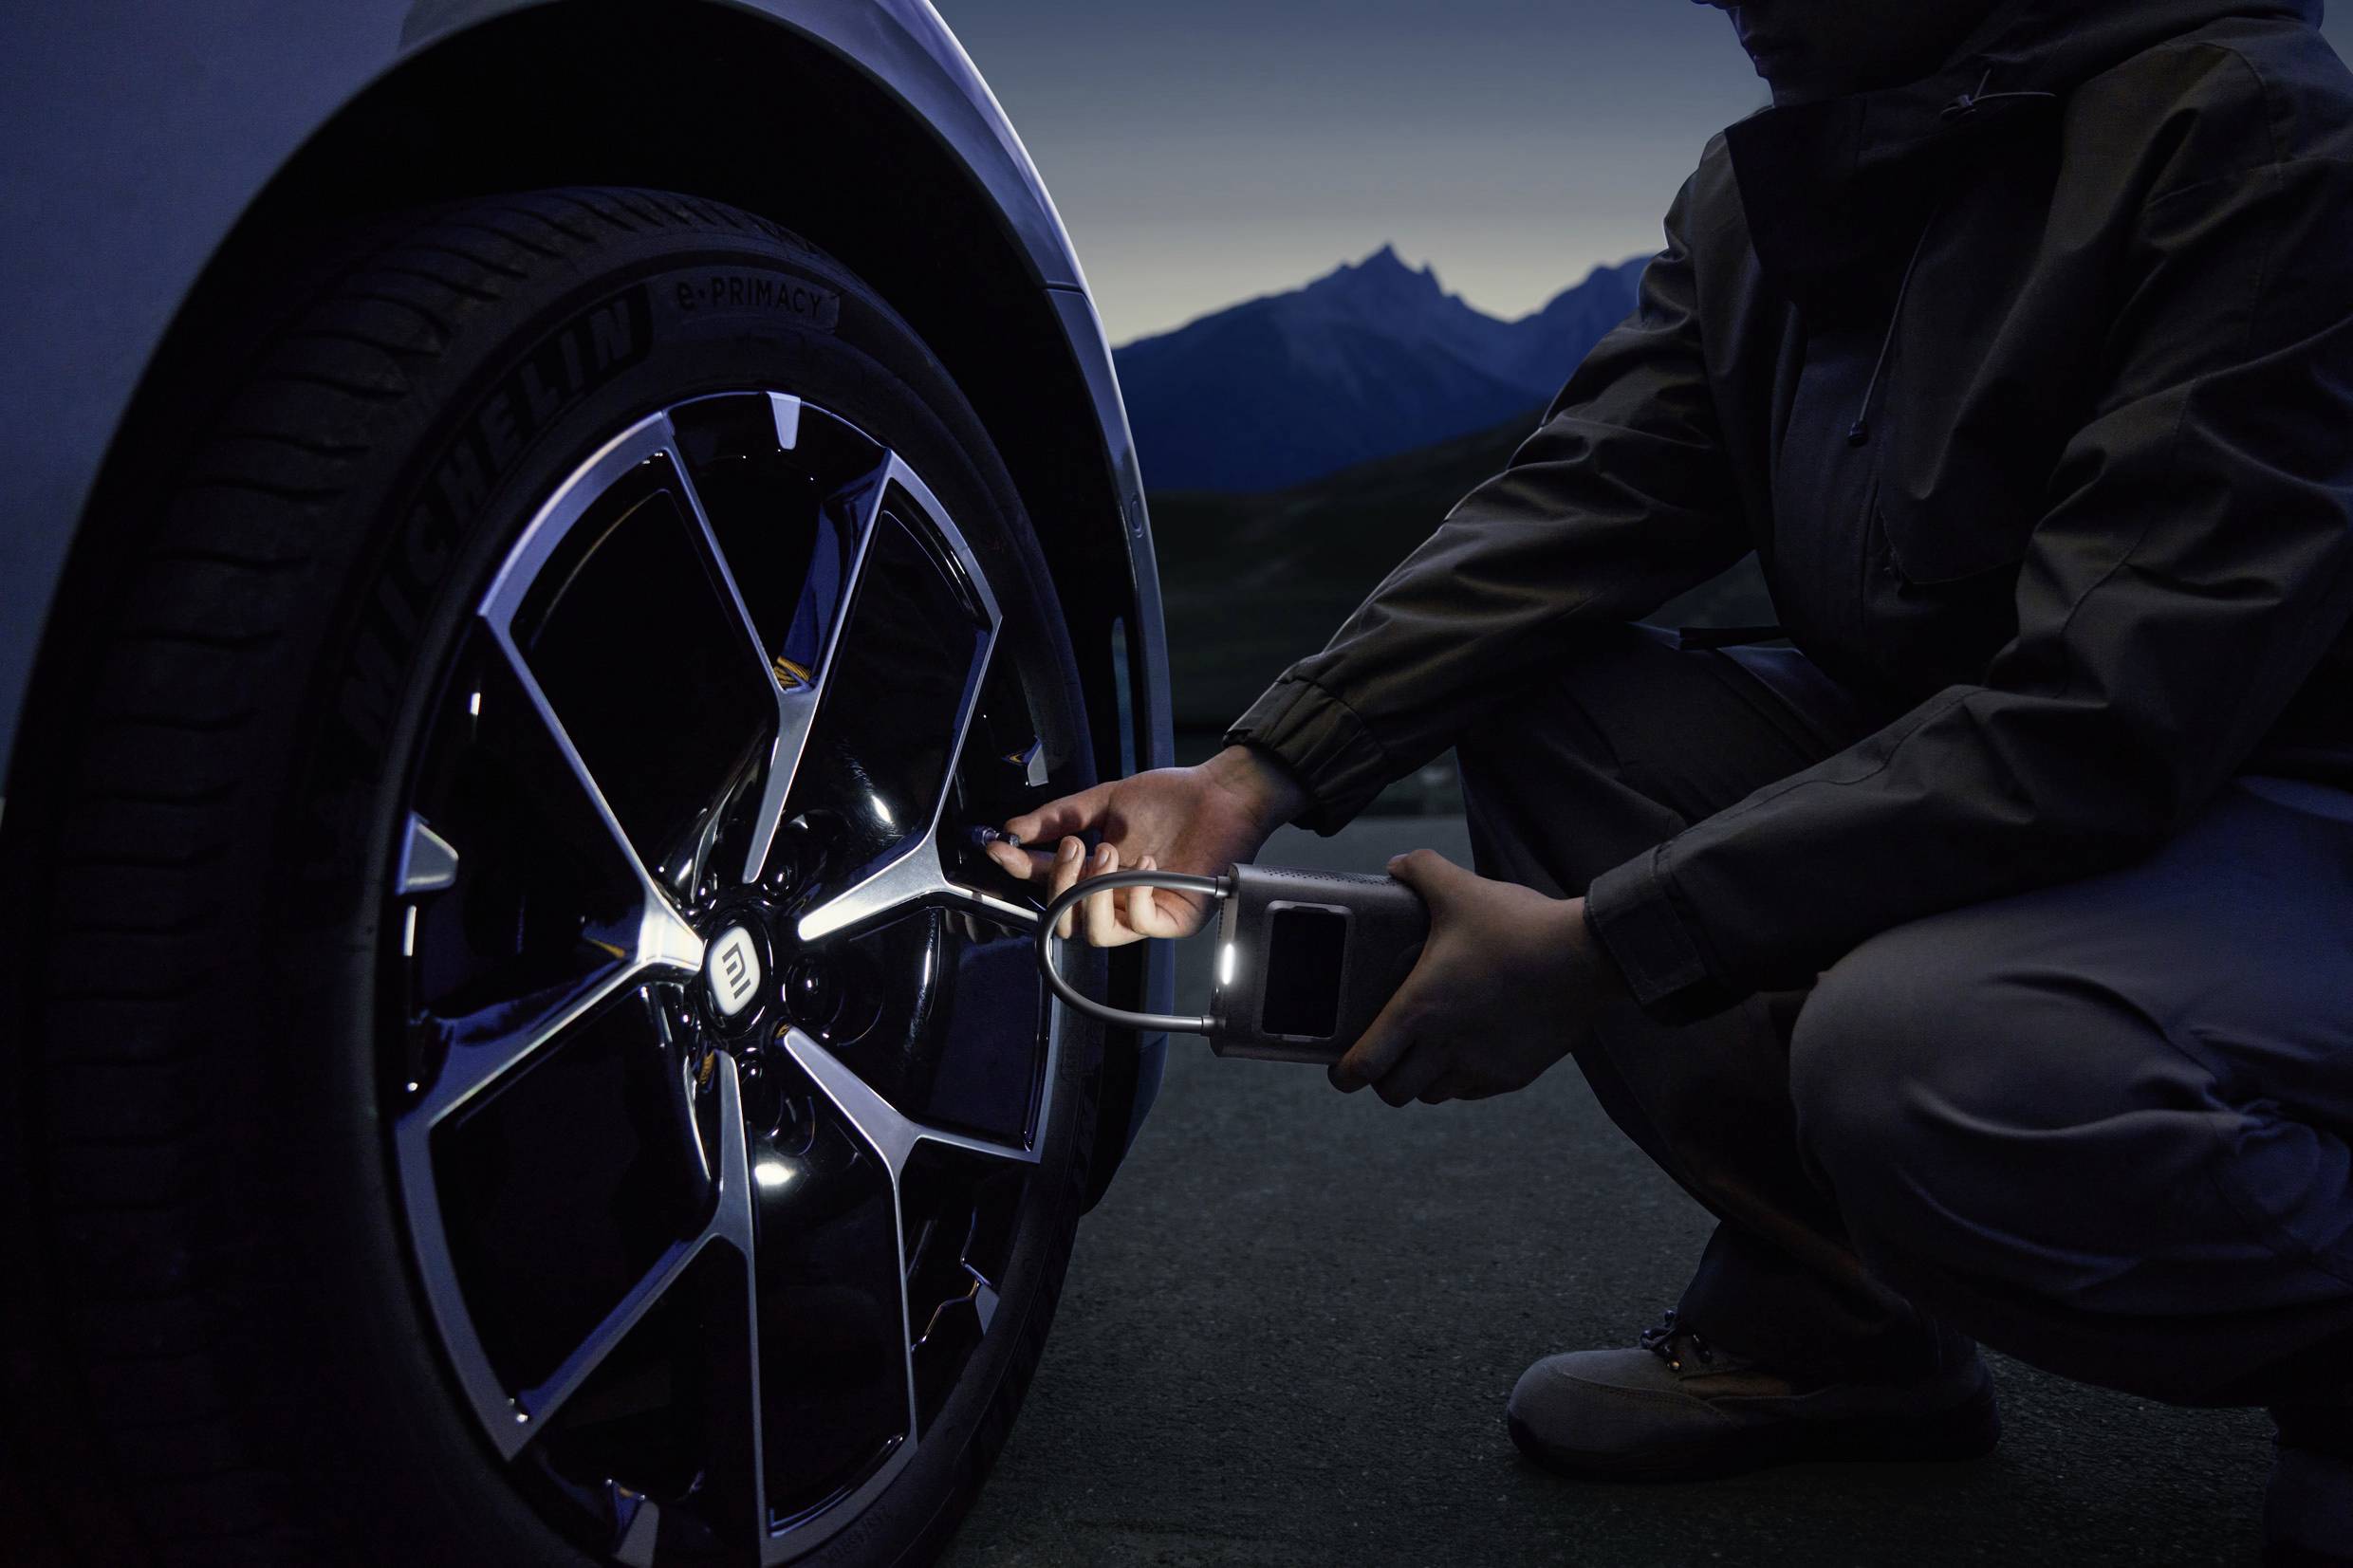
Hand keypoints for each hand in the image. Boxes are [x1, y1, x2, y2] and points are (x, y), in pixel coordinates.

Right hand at [983, 744, 1308, 944]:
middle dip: (1059, 883)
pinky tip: (1145, 862)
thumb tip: (1014, 829)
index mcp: (1096, 873)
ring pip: (1096, 932)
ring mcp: (1145, 913)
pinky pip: (1140, 925)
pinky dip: (1135, 895)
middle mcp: (1116, 899)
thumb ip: (1059, 816)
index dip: (1021, 869)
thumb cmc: (1171, 798)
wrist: (1221, 793)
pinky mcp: (1175, 919)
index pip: (1048, 883)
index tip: (1001, 847)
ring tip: (1110, 851)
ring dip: (1093, 892)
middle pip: (1065, 919)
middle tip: (1076, 844)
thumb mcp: (1106, 801)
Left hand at [1330, 849, 1624, 1105]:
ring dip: (1422, 1081)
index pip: (1363, 1067)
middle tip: (1383, 1056)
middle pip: (1394, 1092)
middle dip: (1382, 1079)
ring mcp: (1481, 1066)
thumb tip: (1397, 864)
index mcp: (1418, 1010)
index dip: (1344, 1073)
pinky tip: (1466, 1052)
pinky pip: (1472, 1092)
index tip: (1341, 1068)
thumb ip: (1420, 870)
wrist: (1587, 958)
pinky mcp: (1514, 1074)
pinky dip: (1460, 1080)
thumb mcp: (1461, 888)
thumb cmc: (1519, 926)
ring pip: (1433, 1096)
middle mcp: (1444, 1048)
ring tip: (1424, 1053)